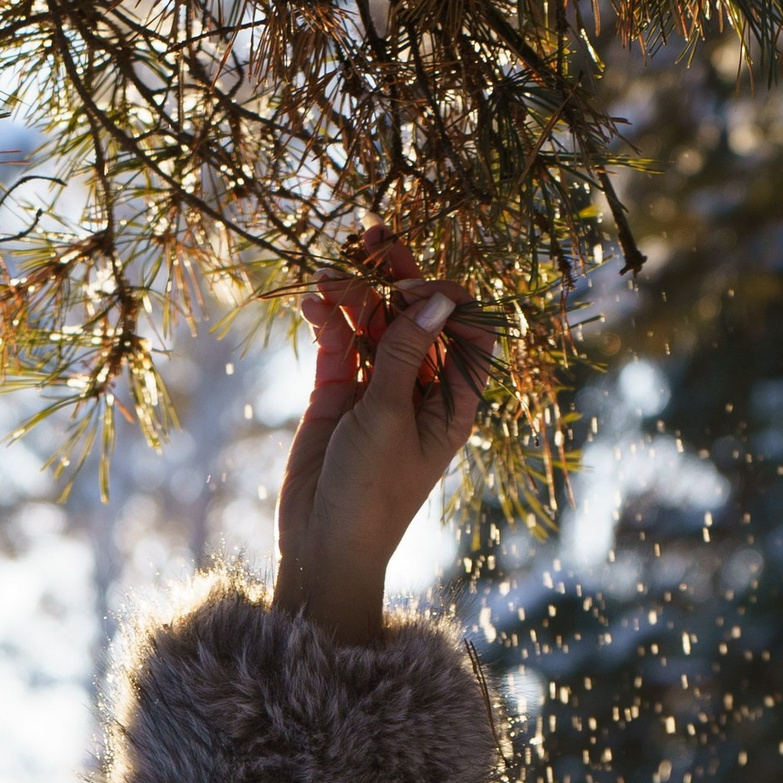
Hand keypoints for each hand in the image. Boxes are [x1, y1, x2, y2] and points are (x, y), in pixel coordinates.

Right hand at [273, 227, 495, 649]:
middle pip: (417, 314)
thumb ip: (406, 353)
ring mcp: (378, 387)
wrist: (322, 546)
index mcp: (453, 401)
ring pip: (373, 321)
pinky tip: (313, 301)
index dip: (450, 298)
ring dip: (353, 292)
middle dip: (397, 275)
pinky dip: (328, 318)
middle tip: (372, 236)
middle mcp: (421, 388)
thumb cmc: (370, 494)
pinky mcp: (337, 392)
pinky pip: (338, 340)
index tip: (417, 286)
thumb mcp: (390, 419)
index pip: (469, 331)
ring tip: (325, 277)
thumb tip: (439, 296)